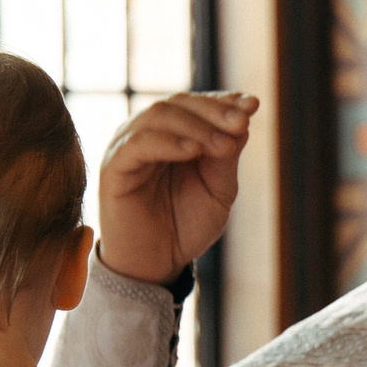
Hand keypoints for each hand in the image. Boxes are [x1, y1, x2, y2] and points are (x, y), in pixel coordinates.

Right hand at [97, 92, 258, 284]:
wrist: (157, 265)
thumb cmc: (186, 226)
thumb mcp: (218, 189)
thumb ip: (226, 155)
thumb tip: (242, 117)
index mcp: (172, 134)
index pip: (196, 105)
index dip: (223, 101)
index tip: (252, 104)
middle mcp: (148, 134)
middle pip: (178, 103)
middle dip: (213, 111)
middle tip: (241, 123)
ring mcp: (127, 147)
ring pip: (158, 116)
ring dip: (195, 126)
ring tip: (222, 143)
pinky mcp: (113, 167)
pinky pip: (137, 144)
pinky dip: (167, 142)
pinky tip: (192, 151)